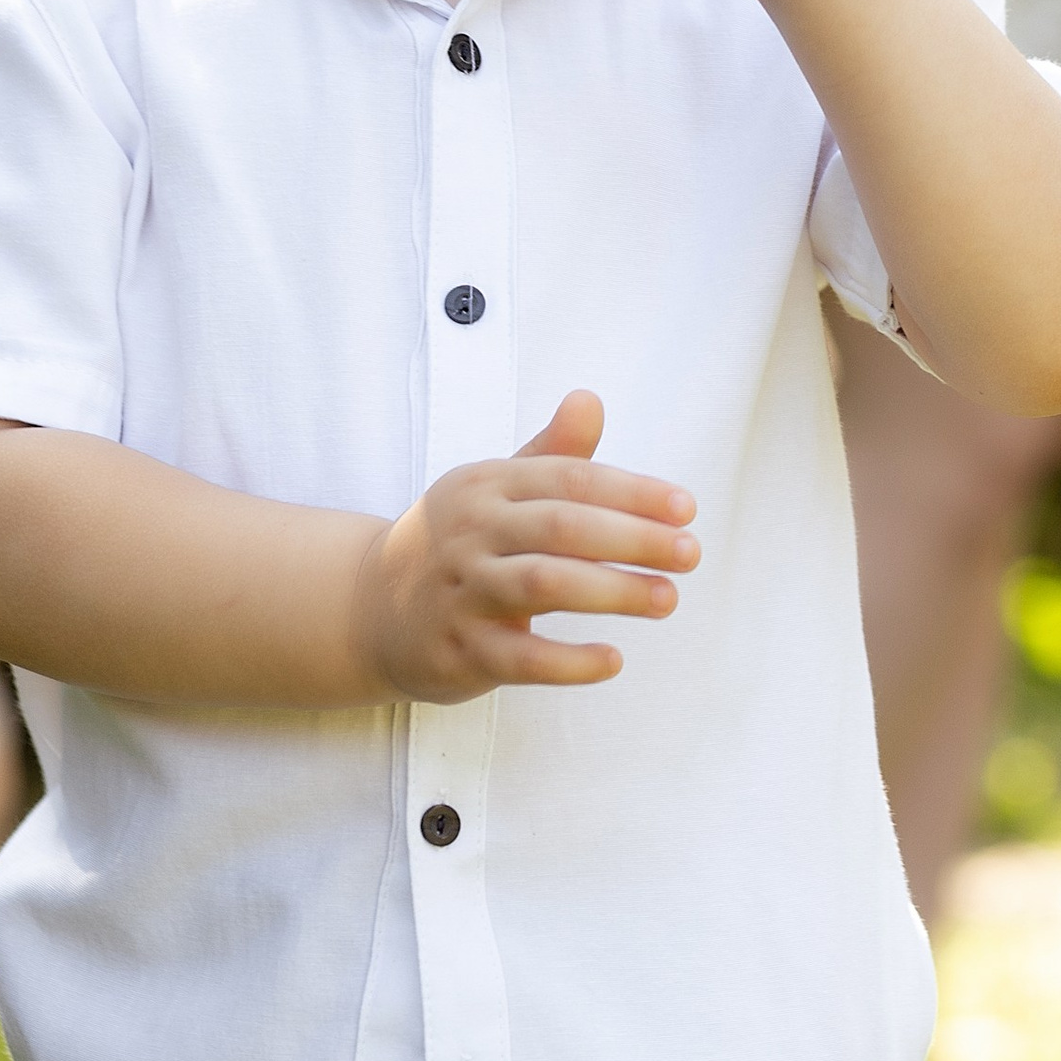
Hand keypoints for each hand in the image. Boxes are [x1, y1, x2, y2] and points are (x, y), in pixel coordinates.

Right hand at [350, 390, 699, 704]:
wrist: (370, 609)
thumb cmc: (460, 544)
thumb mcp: (497, 490)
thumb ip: (552, 453)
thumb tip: (590, 400)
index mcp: (488, 485)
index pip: (569, 479)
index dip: (631, 492)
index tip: (686, 508)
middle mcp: (473, 532)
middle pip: (561, 527)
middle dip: (633, 538)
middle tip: (690, 554)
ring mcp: (463, 591)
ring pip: (544, 584)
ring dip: (612, 591)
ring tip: (668, 599)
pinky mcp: (460, 649)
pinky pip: (520, 658)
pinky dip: (569, 660)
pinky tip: (613, 660)